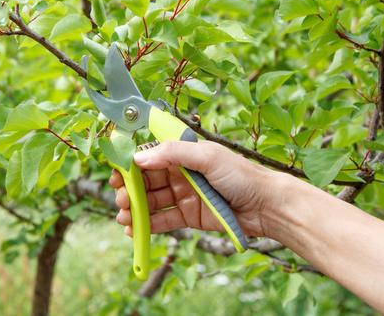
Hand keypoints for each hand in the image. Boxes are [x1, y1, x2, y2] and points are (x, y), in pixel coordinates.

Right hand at [109, 140, 279, 237]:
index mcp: (183, 155)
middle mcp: (180, 174)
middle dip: (130, 190)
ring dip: (135, 209)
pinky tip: (133, 229)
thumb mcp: (208, 156)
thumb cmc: (241, 175)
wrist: (267, 206)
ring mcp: (184, 196)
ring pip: (151, 201)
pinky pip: (163, 220)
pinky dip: (147, 225)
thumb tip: (139, 158)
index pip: (149, 157)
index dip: (130, 166)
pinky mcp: (189, 216)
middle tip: (120, 200)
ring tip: (123, 217)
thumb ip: (173, 154)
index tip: (116, 175)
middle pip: (146, 181)